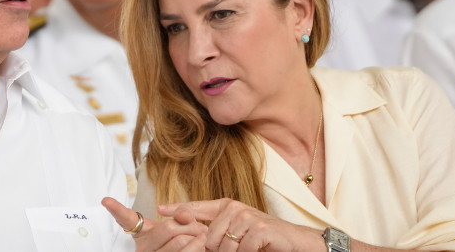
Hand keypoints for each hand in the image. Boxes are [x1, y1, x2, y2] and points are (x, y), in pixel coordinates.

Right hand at [102, 197, 208, 250]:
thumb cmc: (178, 243)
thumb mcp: (175, 226)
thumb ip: (180, 215)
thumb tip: (185, 216)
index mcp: (141, 235)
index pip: (126, 218)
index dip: (116, 208)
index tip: (105, 200)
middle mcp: (143, 249)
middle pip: (168, 227)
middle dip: (190, 225)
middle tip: (198, 226)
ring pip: (180, 240)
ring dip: (197, 236)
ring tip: (201, 237)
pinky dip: (198, 246)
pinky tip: (200, 244)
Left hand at [158, 199, 323, 251]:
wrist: (295, 241)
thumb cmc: (263, 239)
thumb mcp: (237, 232)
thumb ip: (215, 230)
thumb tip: (192, 234)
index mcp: (225, 206)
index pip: (196, 207)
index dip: (178, 209)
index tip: (159, 209)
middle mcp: (234, 207)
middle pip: (208, 237)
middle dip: (215, 251)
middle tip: (236, 250)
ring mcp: (247, 216)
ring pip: (223, 246)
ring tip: (247, 250)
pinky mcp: (259, 228)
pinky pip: (241, 250)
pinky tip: (256, 251)